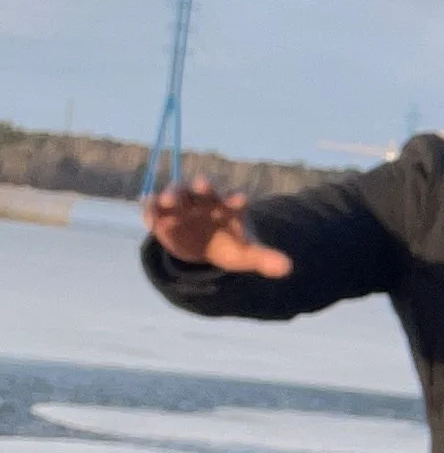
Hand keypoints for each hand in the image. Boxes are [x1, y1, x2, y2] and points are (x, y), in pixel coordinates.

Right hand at [143, 181, 290, 278]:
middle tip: (202, 184)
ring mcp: (182, 204)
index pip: (234, 200)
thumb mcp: (246, 255)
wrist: (203, 248)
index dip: (237, 200)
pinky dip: (149, 207)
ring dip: (172, 194)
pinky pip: (153, 207)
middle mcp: (204, 199)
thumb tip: (288, 268)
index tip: (240, 200)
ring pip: (176, 192)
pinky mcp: (161, 214)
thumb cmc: (229, 246)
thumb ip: (264, 259)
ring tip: (168, 200)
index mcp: (228, 206)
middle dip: (203, 186)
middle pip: (204, 188)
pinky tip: (146, 209)